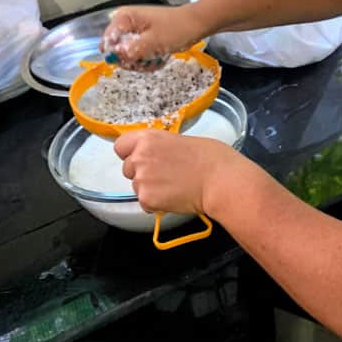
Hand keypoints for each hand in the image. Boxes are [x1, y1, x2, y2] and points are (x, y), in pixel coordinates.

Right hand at [100, 4, 201, 68]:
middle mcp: (125, 25)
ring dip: (142, 63)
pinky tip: (159, 58)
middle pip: (116, 52)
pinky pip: (138, 57)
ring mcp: (133, 34)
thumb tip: (114, 55)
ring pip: (127, 57)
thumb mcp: (154, 41)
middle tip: (148, 60)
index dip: (118, 54)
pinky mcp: (142, 41)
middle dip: (133, 60)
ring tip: (157, 58)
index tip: (134, 58)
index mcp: (124, 18)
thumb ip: (132, 49)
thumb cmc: (177, 28)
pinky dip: (148, 61)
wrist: (196, 25)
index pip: (108, 41)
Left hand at [114, 129, 231, 214]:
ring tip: (175, 186)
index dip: (131, 153)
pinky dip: (157, 203)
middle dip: (142, 173)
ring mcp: (141, 180)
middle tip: (165, 175)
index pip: (120, 146)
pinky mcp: (147, 200)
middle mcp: (140, 157)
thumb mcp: (181, 140)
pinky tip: (175, 197)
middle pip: (128, 168)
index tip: (142, 157)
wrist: (221, 180)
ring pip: (137, 187)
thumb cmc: (211, 157)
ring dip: (150, 189)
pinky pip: (145, 203)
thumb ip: (161, 146)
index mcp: (148, 138)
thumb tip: (157, 154)